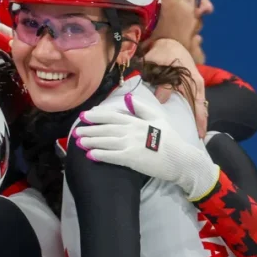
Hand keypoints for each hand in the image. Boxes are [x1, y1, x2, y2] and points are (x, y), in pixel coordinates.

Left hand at [74, 93, 218, 199]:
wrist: (181, 158)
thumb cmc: (170, 139)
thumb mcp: (158, 118)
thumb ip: (141, 108)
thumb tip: (126, 97)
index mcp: (137, 121)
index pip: (112, 115)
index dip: (96, 115)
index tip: (84, 116)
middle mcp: (132, 130)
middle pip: (106, 128)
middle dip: (89, 129)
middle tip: (75, 131)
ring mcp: (131, 144)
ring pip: (106, 141)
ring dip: (91, 141)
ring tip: (78, 142)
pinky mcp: (132, 158)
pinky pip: (112, 156)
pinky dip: (100, 155)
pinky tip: (90, 155)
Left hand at [145, 38, 207, 137]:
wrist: (167, 42)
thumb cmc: (165, 51)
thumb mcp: (162, 62)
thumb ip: (163, 81)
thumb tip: (162, 99)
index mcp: (193, 81)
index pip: (198, 105)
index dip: (199, 121)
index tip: (199, 135)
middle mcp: (195, 86)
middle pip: (199, 110)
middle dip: (198, 126)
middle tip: (196, 143)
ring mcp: (192, 88)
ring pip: (195, 108)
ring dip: (194, 122)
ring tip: (192, 138)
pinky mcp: (186, 88)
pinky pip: (190, 104)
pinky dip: (189, 114)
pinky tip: (186, 125)